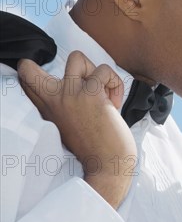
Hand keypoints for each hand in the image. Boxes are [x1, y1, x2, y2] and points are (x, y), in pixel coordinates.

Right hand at [17, 51, 136, 208]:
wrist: (108, 164)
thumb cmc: (96, 144)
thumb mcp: (70, 122)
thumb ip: (66, 103)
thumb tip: (82, 79)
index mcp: (46, 107)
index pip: (26, 80)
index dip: (34, 72)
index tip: (55, 82)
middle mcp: (53, 99)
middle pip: (30, 67)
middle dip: (61, 69)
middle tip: (89, 87)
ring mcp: (69, 95)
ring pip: (77, 57)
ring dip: (96, 71)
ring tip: (104, 93)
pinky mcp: (90, 94)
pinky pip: (104, 70)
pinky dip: (115, 82)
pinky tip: (115, 102)